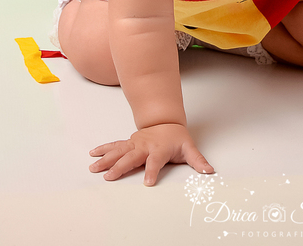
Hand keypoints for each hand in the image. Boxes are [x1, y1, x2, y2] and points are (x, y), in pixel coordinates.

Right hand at [89, 122, 213, 185]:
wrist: (166, 121)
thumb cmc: (176, 137)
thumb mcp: (189, 148)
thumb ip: (198, 161)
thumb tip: (209, 171)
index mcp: (159, 149)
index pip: (155, 162)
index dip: (152, 171)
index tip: (148, 182)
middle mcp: (144, 146)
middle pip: (131, 158)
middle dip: (120, 167)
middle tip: (110, 177)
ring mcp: (134, 144)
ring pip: (118, 152)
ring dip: (106, 160)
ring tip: (94, 168)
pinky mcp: (128, 143)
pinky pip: (114, 146)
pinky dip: (103, 149)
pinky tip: (93, 155)